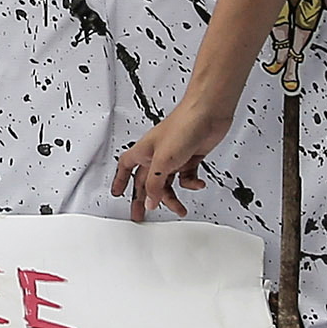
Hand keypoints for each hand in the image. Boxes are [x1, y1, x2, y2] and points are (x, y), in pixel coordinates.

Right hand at [110, 89, 237, 218]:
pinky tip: (197, 183)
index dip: (120, 180)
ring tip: (179, 209)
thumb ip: (155, 184)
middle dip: (146, 199)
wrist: (209, 113)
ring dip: (173, 197)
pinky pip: (187, 177)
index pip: (125, 167)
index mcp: (144, 151)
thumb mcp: (163, 161)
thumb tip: (150, 202)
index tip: (118, 192)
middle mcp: (157, 154)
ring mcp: (175, 156)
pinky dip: (192, 183)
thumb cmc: (183, 126)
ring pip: (168, 183)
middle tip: (144, 214)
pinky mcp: (190, 157)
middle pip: (147, 182)